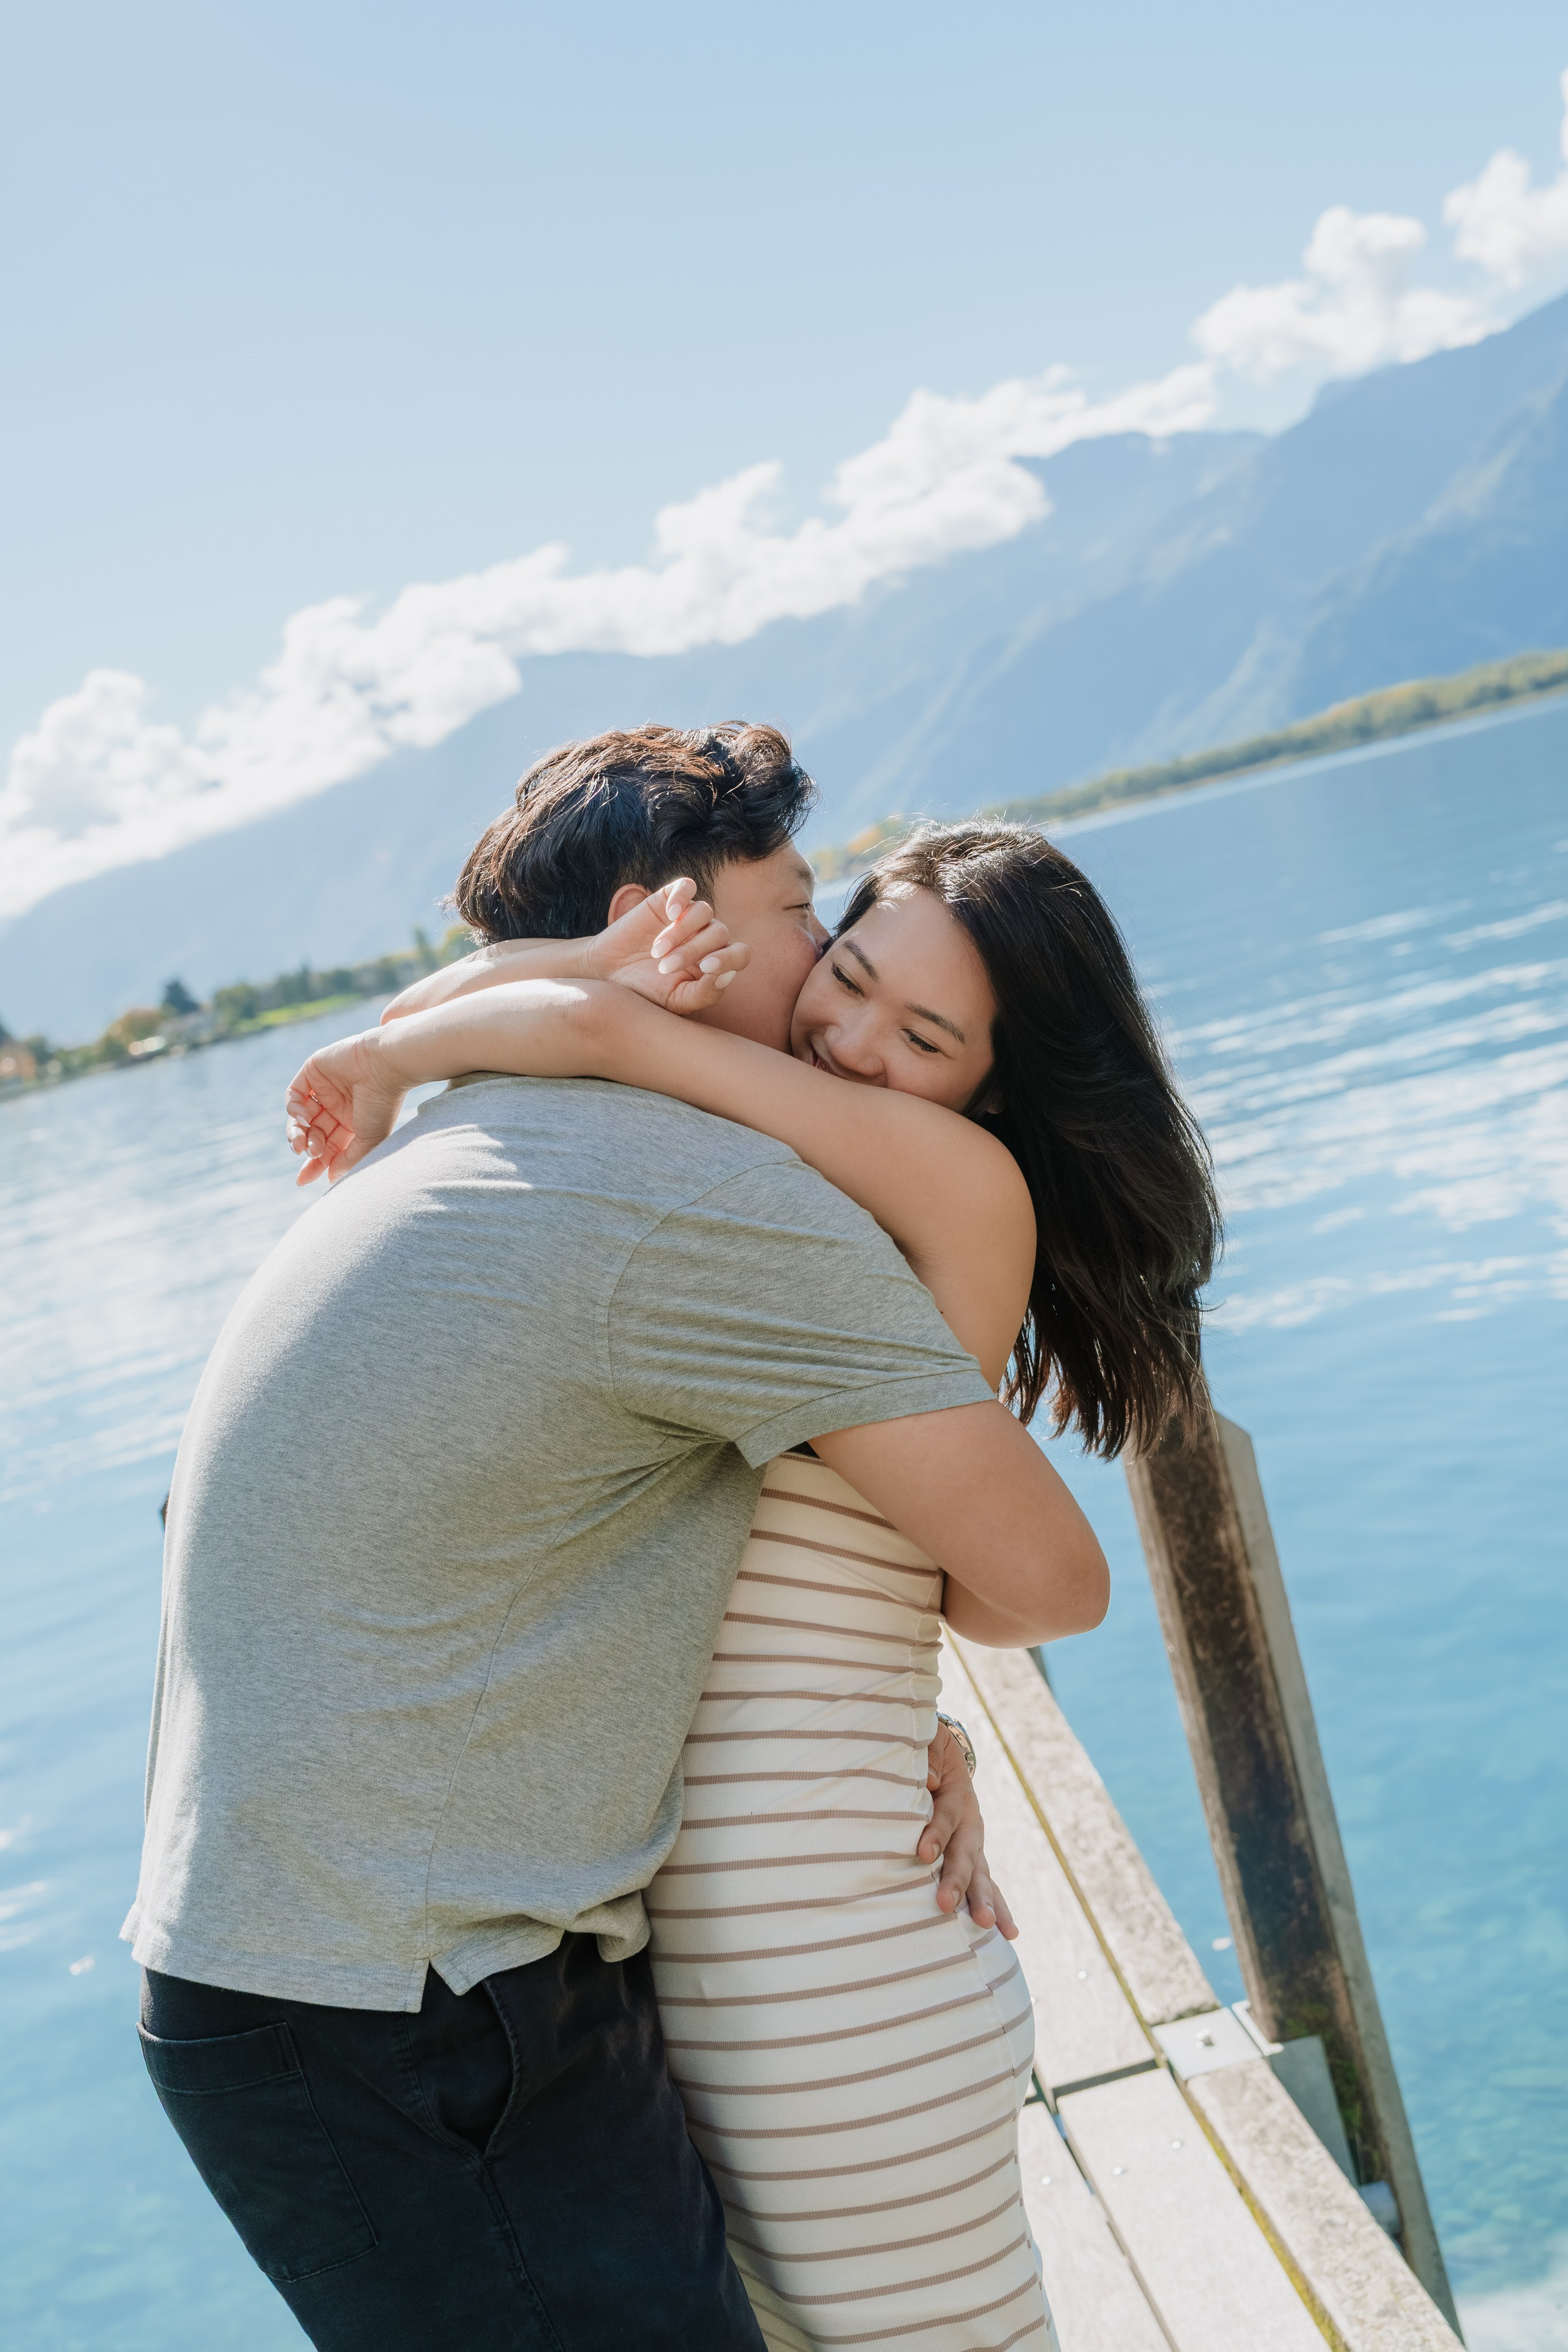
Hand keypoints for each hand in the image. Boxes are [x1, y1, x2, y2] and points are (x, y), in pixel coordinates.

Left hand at [285, 1031, 405, 1185]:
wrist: (385, 1066)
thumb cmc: (382, 1104)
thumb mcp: (368, 1139)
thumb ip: (348, 1158)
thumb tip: (330, 1177)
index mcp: (351, 1123)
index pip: (328, 1147)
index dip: (315, 1164)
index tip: (303, 1180)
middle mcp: (337, 1107)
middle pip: (312, 1133)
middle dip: (306, 1147)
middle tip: (309, 1154)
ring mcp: (324, 1089)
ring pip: (299, 1117)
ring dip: (296, 1132)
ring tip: (299, 1142)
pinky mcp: (313, 1071)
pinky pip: (294, 1095)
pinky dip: (293, 1109)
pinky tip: (303, 1117)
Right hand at [583, 880, 748, 1013]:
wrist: (608, 975)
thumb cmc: (646, 991)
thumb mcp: (676, 1000)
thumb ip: (704, 993)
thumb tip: (727, 976)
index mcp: (714, 961)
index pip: (740, 954)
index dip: (730, 958)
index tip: (706, 968)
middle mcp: (706, 936)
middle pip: (719, 933)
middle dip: (692, 951)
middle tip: (664, 967)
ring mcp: (688, 916)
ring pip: (704, 912)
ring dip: (682, 932)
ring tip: (657, 951)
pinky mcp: (668, 900)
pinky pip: (686, 886)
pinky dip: (681, 897)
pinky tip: (669, 913)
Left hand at [920, 1723, 1017, 1938]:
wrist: (946, 1758)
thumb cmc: (927, 1755)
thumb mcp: (927, 1746)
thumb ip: (928, 1759)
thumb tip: (932, 1781)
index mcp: (957, 1796)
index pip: (946, 1816)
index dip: (935, 1834)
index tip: (923, 1855)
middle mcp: (971, 1824)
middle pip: (965, 1853)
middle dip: (957, 1880)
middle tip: (945, 1905)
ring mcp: (975, 1844)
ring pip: (981, 1874)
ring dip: (983, 1900)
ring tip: (987, 1925)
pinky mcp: (974, 1858)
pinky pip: (987, 1884)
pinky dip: (996, 1906)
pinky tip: (1007, 1933)